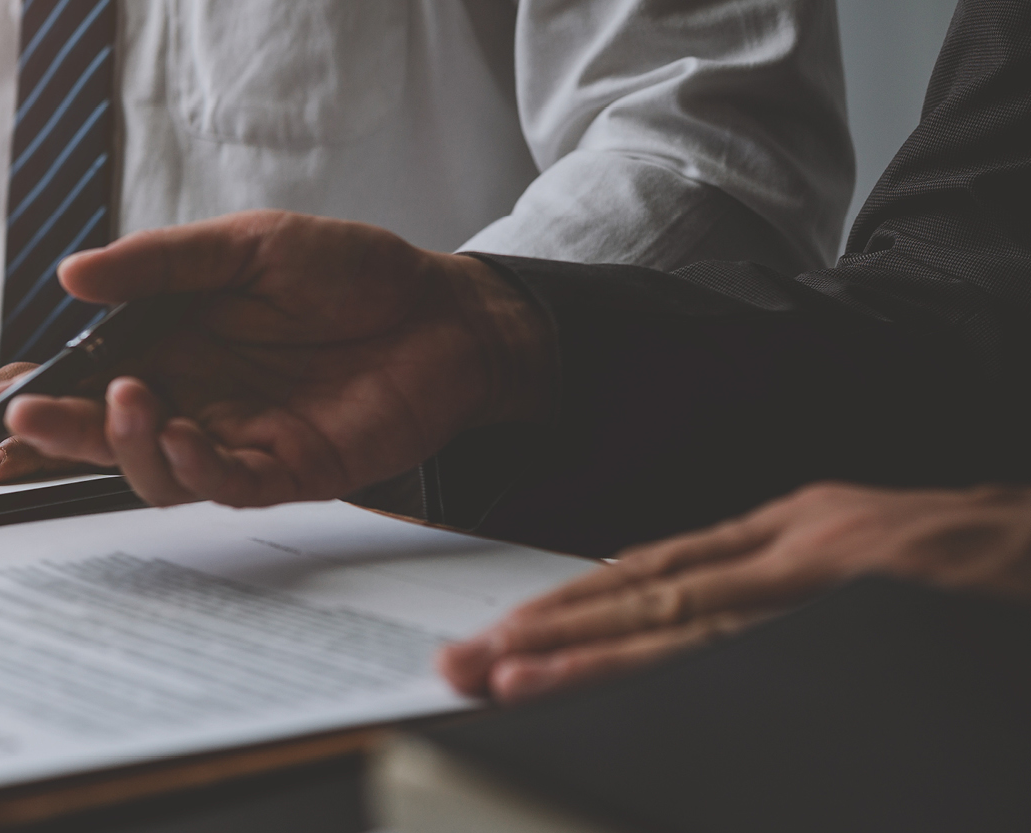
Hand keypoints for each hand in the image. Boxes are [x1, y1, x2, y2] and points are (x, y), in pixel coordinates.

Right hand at [0, 209, 554, 507]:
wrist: (445, 310)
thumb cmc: (349, 273)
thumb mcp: (246, 244)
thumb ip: (159, 262)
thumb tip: (71, 275)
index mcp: (168, 347)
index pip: (82, 380)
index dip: (31, 400)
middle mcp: (190, 400)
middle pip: (101, 437)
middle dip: (54, 439)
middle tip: (21, 425)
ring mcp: (234, 441)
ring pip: (152, 471)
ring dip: (124, 447)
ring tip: (124, 401)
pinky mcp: (286, 470)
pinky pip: (224, 485)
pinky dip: (194, 466)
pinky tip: (184, 435)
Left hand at [440, 482, 1030, 703]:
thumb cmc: (986, 566)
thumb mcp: (875, 572)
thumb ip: (792, 597)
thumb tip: (709, 634)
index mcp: (793, 531)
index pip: (656, 568)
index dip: (572, 605)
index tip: (501, 637)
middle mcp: (795, 540)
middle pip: (641, 588)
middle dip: (546, 631)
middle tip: (462, 665)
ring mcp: (826, 568)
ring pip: (675, 614)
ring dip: (583, 652)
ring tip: (504, 677)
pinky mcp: (860, 590)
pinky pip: (742, 637)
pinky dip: (669, 658)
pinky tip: (608, 676)